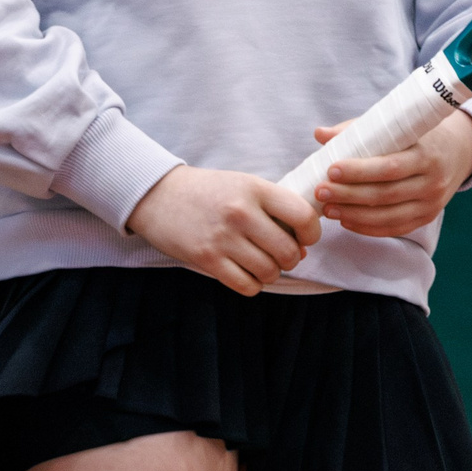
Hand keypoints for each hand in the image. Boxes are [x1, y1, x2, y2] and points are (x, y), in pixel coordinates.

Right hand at [126, 166, 320, 297]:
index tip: (305, 237)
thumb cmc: (208, 191)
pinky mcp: (207, 259)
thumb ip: (274, 208)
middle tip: (280, 253)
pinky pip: (247, 286)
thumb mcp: (243, 184)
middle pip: (289, 251)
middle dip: (291, 258)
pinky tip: (245, 272)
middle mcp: (241, 212)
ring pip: (270, 272)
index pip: (303, 216)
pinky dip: (252, 284)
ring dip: (271, 273)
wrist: (159, 195)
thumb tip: (302, 246)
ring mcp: (223, 237)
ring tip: (260, 262)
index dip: (312, 233)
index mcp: (255, 189)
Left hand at [308, 108, 471, 238]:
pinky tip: (346, 221)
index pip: (389, 167)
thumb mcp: (398, 126)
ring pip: (388, 216)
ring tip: (327, 209)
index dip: (359, 171)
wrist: (459, 151)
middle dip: (349, 195)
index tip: (331, 169)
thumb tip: (320, 134)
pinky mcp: (426, 218)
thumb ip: (360, 130)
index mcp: (426, 153)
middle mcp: (432, 181)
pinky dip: (368, 228)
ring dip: (353, 215)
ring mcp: (431, 203)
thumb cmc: (420, 135)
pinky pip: (395, 228)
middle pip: (386, 194)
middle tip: (320, 191)